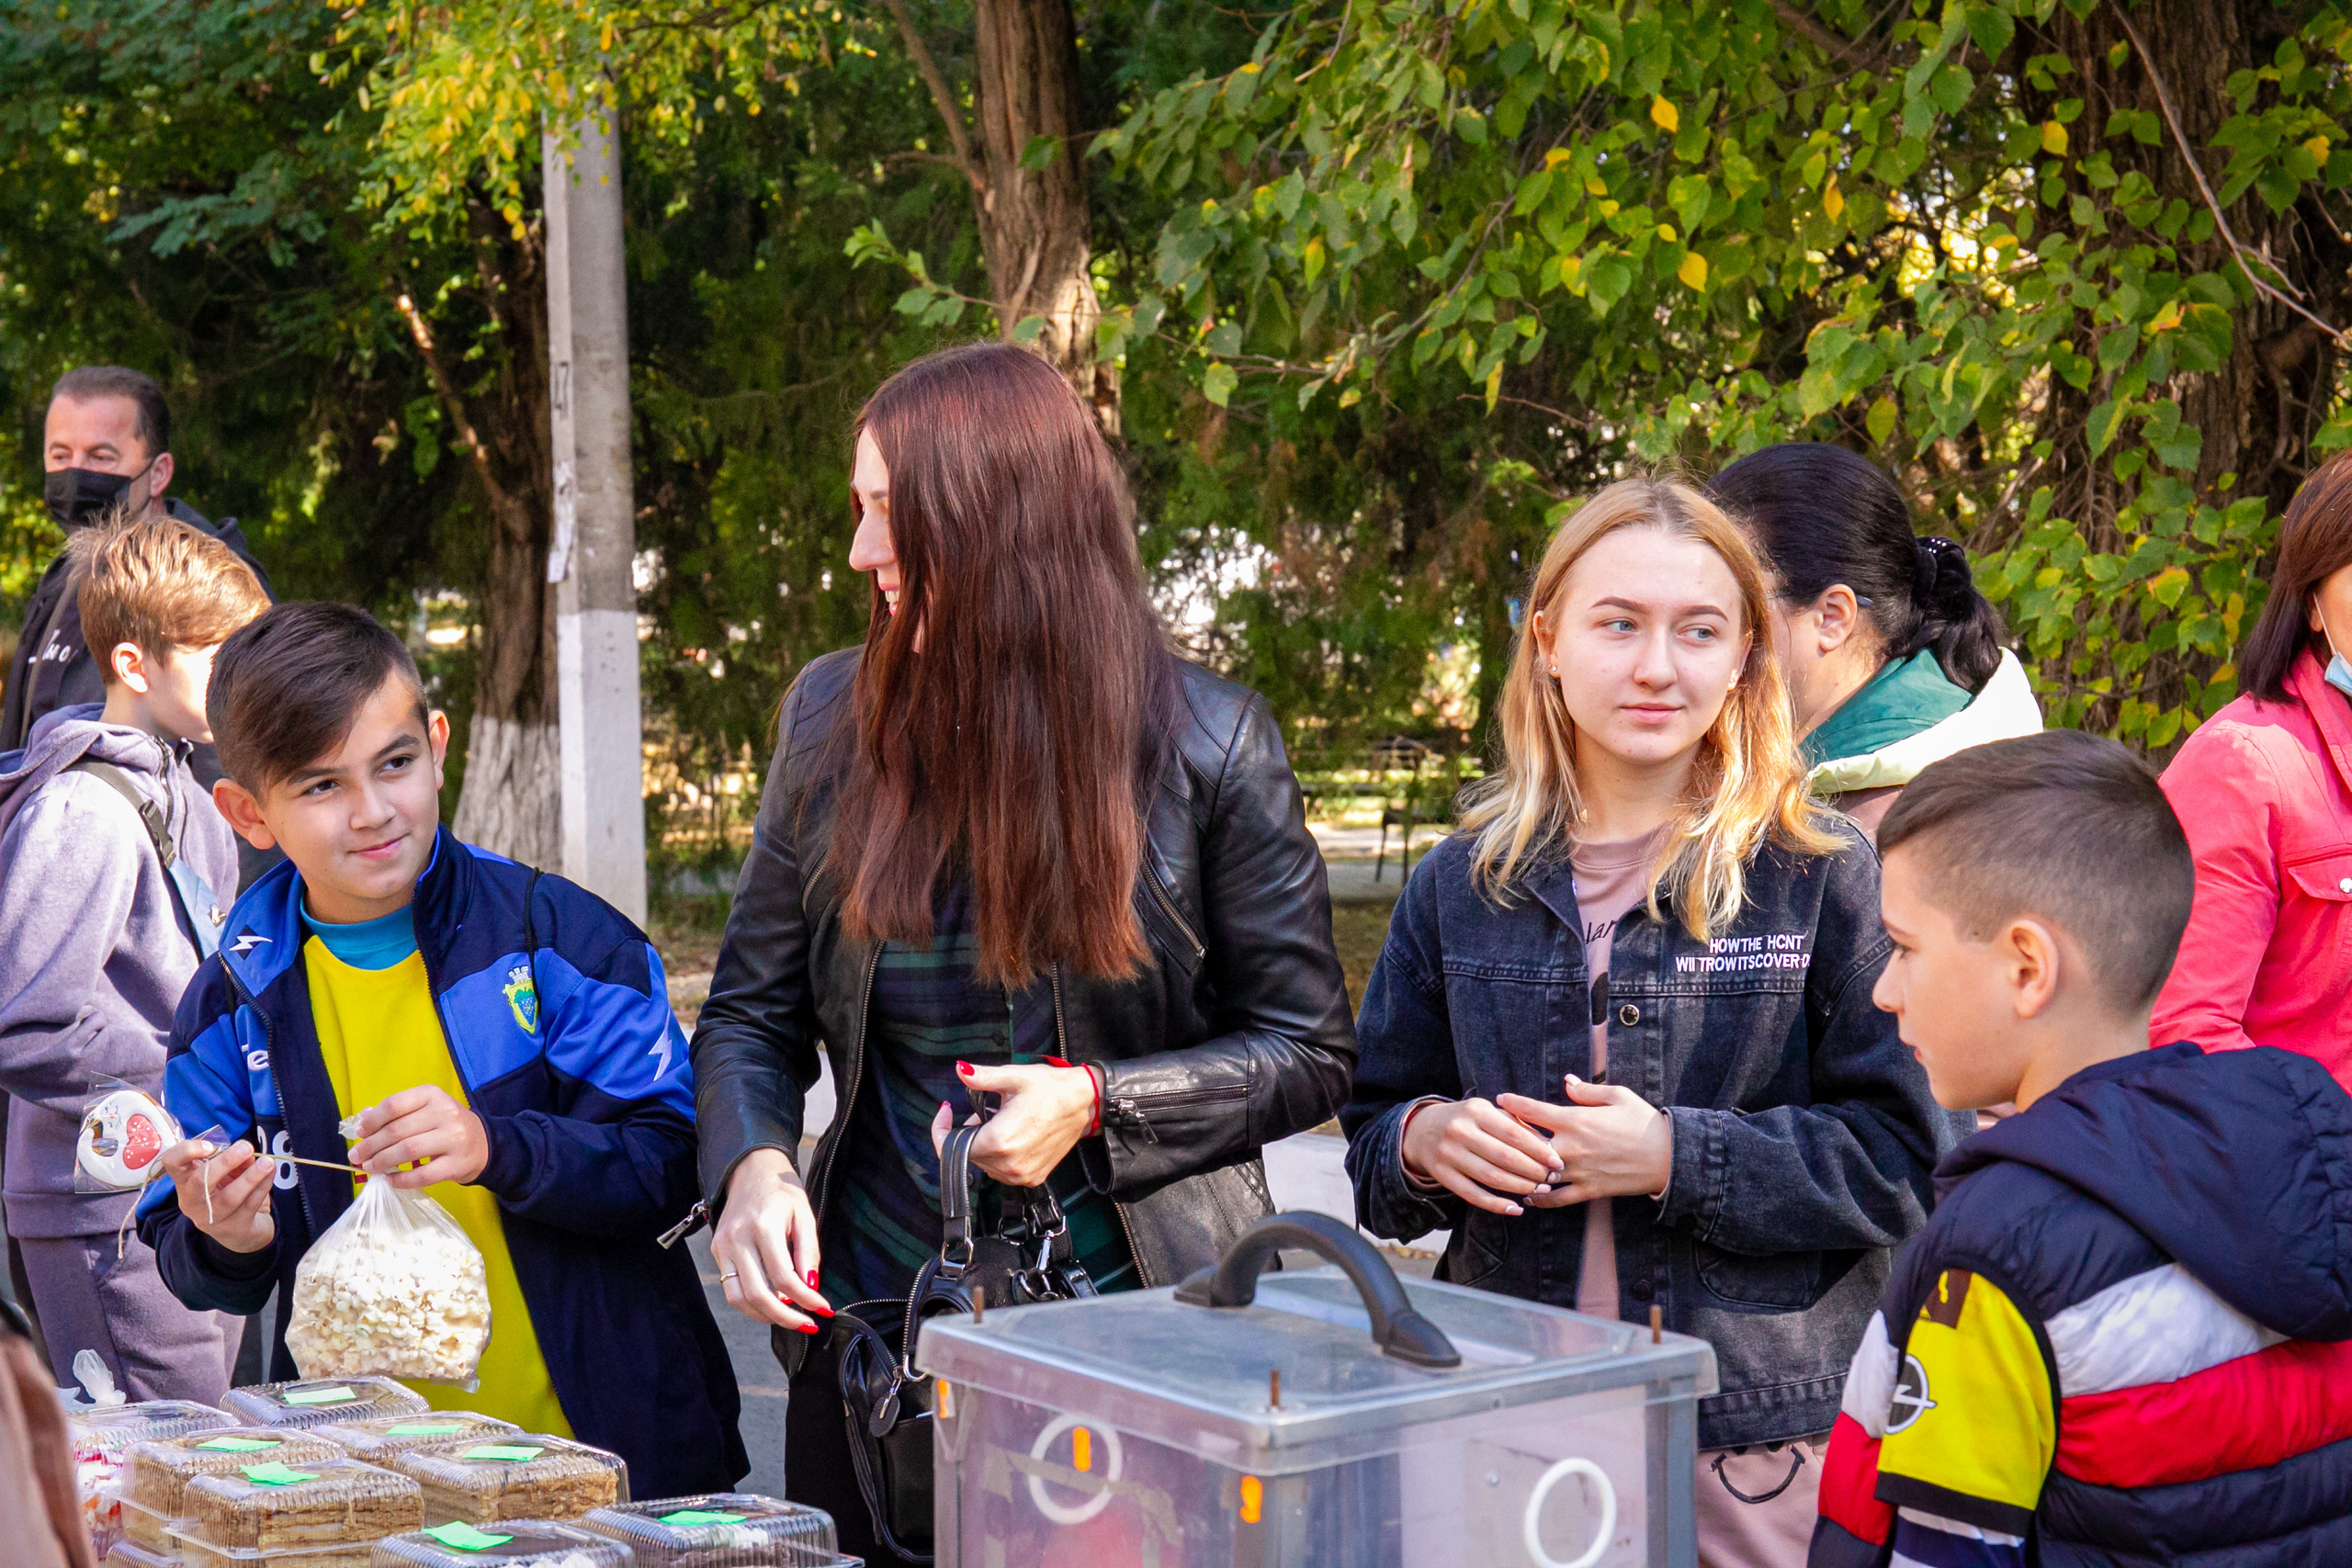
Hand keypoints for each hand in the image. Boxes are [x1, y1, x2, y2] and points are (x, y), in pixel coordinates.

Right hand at [161, 1137, 275, 1253]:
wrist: (242, 1233)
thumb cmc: (228, 1193)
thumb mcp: (227, 1174)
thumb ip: (234, 1161)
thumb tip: (246, 1151)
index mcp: (185, 1182)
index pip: (172, 1163)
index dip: (186, 1151)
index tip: (211, 1145)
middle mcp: (192, 1202)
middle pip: (199, 1181)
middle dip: (224, 1162)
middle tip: (246, 1147)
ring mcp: (211, 1219)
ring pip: (229, 1197)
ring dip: (250, 1177)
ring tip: (267, 1162)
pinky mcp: (233, 1229)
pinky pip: (250, 1204)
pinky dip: (263, 1186)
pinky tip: (271, 1173)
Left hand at [349, 1086, 488, 1187]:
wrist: (483, 1144)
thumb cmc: (445, 1125)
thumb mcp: (424, 1109)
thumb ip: (395, 1112)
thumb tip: (363, 1118)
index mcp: (432, 1095)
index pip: (394, 1105)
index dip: (372, 1121)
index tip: (361, 1133)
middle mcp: (445, 1113)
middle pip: (397, 1130)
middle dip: (371, 1146)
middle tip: (357, 1156)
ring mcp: (453, 1139)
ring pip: (407, 1151)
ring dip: (382, 1162)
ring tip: (369, 1168)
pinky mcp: (456, 1164)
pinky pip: (422, 1175)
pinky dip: (401, 1180)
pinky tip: (390, 1180)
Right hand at [712, 1149, 829, 1332]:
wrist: (751, 1169)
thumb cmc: (783, 1191)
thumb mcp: (805, 1215)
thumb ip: (808, 1252)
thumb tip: (811, 1287)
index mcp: (763, 1227)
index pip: (784, 1278)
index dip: (806, 1299)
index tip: (824, 1309)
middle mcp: (737, 1239)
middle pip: (758, 1294)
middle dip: (785, 1317)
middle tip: (807, 1324)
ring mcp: (722, 1246)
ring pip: (738, 1298)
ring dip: (765, 1316)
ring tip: (790, 1319)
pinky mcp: (717, 1250)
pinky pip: (731, 1287)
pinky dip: (751, 1303)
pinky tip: (771, 1305)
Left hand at [936, 1062, 1095, 1187]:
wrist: (1084, 1102)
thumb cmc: (1050, 1087)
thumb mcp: (1013, 1077)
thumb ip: (982, 1077)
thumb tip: (959, 1069)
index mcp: (999, 1141)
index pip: (951, 1146)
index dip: (941, 1129)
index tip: (944, 1112)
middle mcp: (1009, 1165)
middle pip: (969, 1154)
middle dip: (969, 1133)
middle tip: (984, 1110)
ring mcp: (1022, 1175)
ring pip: (985, 1164)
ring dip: (984, 1145)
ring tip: (1001, 1121)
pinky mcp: (1033, 1178)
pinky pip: (1003, 1171)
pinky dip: (1000, 1156)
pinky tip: (1013, 1136)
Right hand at [1399, 1096, 1564, 1216]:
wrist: (1422, 1130)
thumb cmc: (1467, 1120)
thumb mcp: (1487, 1112)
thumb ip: (1515, 1124)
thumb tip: (1548, 1146)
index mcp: (1475, 1111)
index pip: (1514, 1134)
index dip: (1538, 1150)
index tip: (1557, 1162)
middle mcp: (1460, 1131)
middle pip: (1504, 1157)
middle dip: (1533, 1171)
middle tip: (1551, 1180)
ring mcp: (1449, 1154)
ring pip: (1491, 1177)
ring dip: (1519, 1188)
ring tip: (1538, 1191)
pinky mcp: (1442, 1174)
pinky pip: (1473, 1194)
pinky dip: (1496, 1205)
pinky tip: (1515, 1209)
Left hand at [1499, 1075, 1673, 1207]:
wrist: (1668, 1156)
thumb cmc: (1644, 1121)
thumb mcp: (1618, 1096)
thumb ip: (1587, 1091)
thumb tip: (1567, 1082)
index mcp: (1576, 1120)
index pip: (1533, 1111)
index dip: (1513, 1104)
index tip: (1500, 1100)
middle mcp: (1571, 1147)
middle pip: (1527, 1145)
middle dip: (1509, 1140)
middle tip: (1496, 1136)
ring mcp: (1578, 1171)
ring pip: (1538, 1174)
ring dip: (1521, 1171)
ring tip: (1505, 1167)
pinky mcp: (1588, 1190)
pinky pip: (1557, 1199)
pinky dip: (1540, 1199)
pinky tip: (1528, 1196)